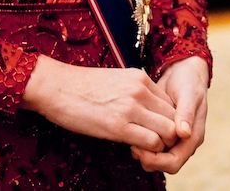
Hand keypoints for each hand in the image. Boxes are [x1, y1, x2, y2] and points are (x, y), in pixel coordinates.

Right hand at [21, 56, 177, 150]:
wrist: (55, 87)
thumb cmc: (81, 87)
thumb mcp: (115, 80)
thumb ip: (134, 91)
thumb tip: (145, 110)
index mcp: (140, 77)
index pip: (171, 102)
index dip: (167, 120)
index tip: (155, 130)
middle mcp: (140, 90)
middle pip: (174, 116)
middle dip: (169, 134)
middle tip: (155, 143)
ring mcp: (131, 107)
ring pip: (168, 131)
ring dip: (161, 144)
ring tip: (145, 148)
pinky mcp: (119, 126)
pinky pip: (150, 142)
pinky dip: (148, 151)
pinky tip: (134, 150)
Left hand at [131, 56, 208, 173]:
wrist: (183, 72)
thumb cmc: (189, 81)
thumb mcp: (189, 94)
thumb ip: (186, 114)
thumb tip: (184, 134)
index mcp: (193, 137)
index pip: (174, 162)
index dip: (157, 161)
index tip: (140, 149)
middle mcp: (183, 142)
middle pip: (163, 164)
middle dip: (147, 159)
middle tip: (131, 147)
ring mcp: (172, 138)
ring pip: (156, 158)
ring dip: (142, 153)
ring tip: (129, 140)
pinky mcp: (162, 131)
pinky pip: (151, 146)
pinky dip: (141, 142)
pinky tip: (131, 132)